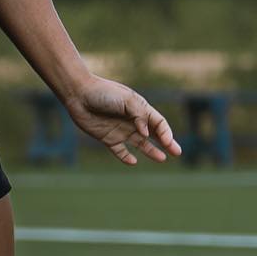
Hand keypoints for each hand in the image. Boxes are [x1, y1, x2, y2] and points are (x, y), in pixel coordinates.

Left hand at [65, 76, 180, 166]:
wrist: (79, 94)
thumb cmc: (104, 93)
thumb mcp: (126, 99)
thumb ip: (139, 115)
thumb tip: (146, 133)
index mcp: (140, 108)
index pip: (159, 122)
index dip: (166, 132)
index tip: (167, 142)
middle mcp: (132, 121)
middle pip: (154, 134)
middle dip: (166, 143)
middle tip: (177, 152)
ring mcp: (121, 130)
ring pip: (140, 144)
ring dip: (151, 151)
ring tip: (162, 159)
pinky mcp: (108, 138)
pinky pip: (120, 151)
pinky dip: (126, 158)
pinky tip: (133, 162)